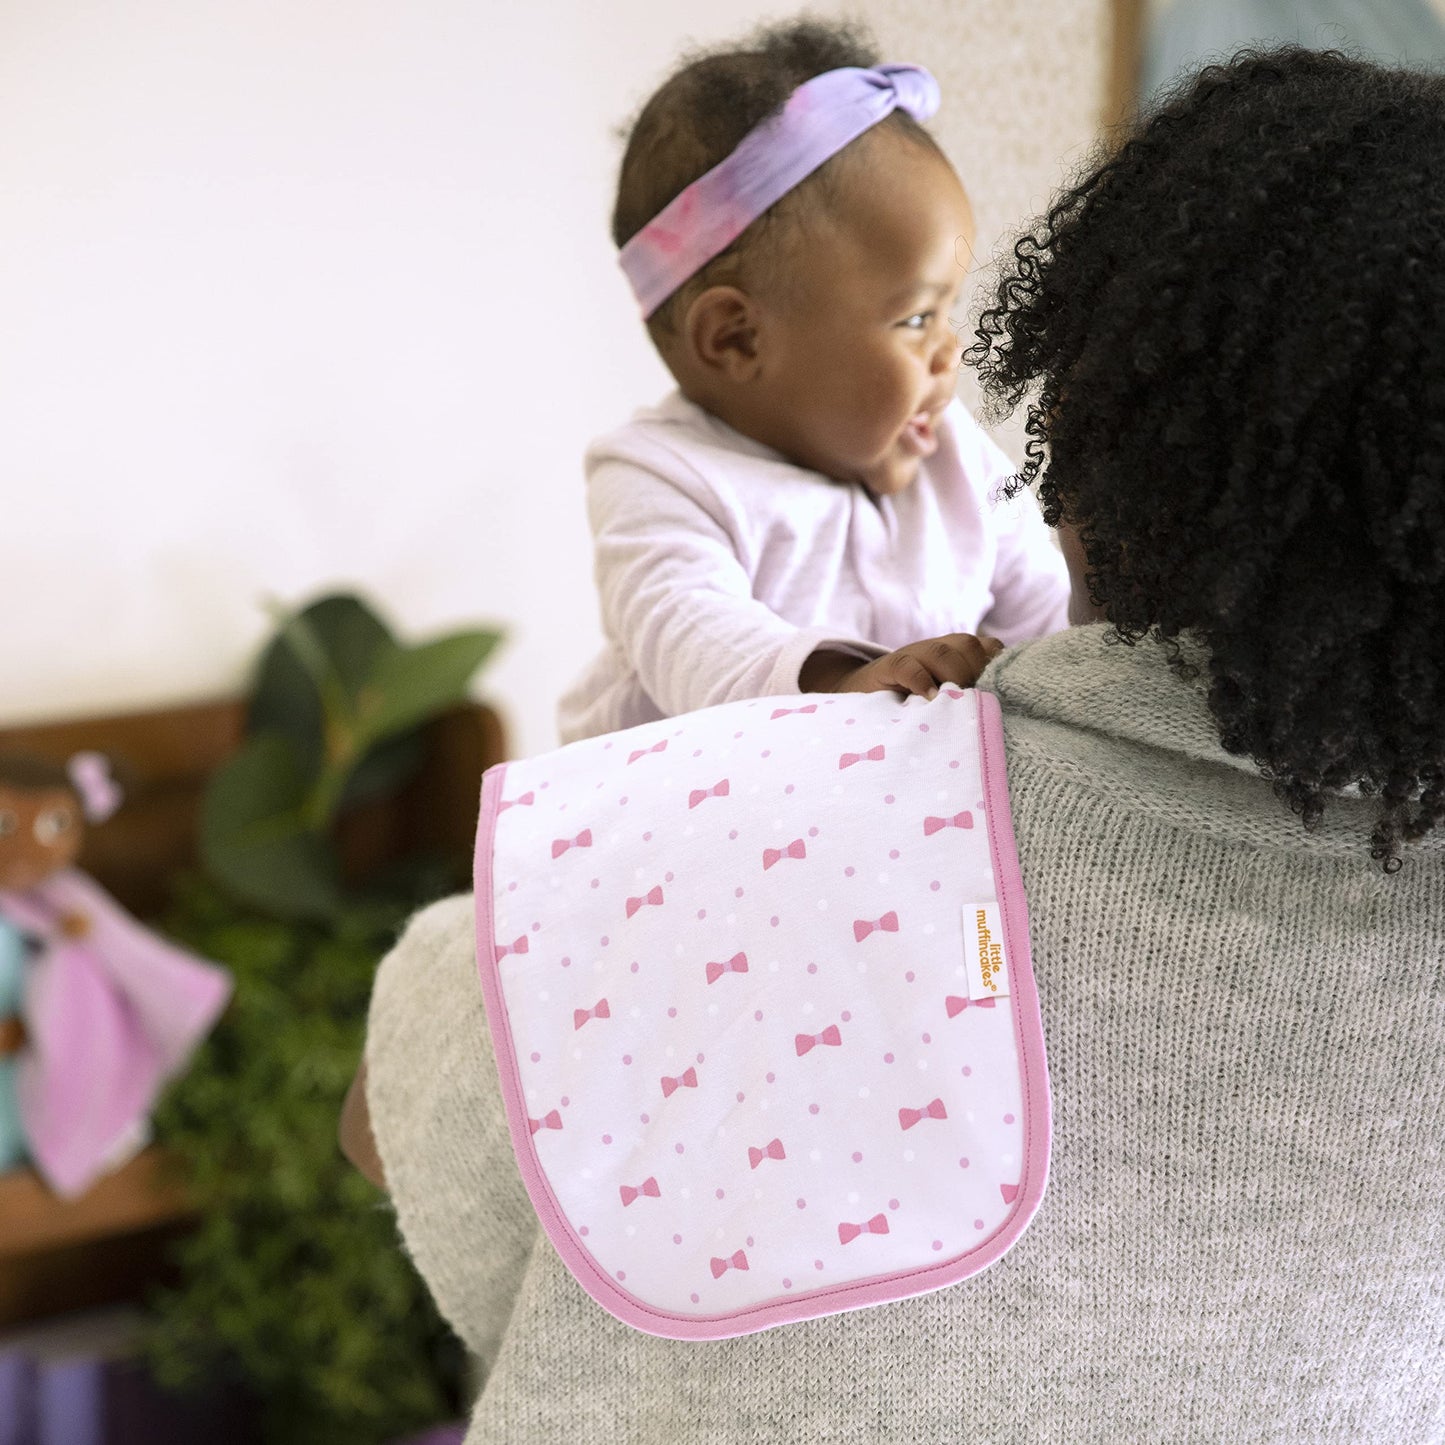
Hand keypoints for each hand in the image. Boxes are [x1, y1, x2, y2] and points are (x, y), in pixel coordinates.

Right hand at [800, 633, 1003, 698]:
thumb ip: (968, 696)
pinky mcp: (885, 668)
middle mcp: (934, 651)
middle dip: (978, 671)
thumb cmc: (909, 708)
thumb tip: (1006, 710)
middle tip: (978, 702)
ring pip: (940, 651)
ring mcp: (910, 657)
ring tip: (954, 701)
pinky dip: (921, 680)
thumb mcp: (943, 700)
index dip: (997, 664)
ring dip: (953, 675)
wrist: (856, 702)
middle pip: (968, 645)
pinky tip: (929, 698)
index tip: (1003, 690)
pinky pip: (907, 665)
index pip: (988, 647)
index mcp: (954, 655)